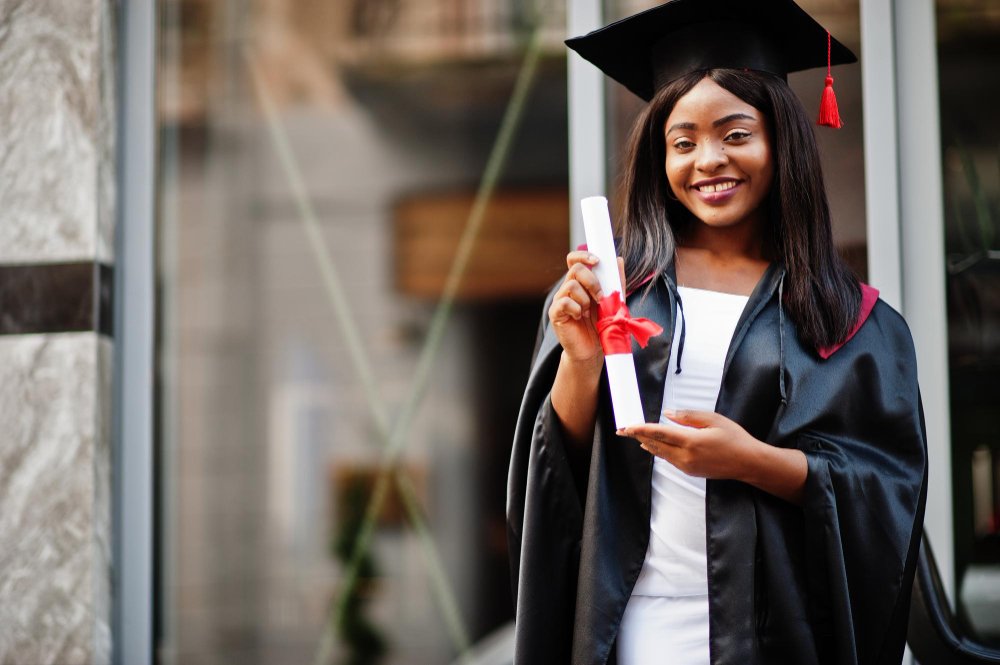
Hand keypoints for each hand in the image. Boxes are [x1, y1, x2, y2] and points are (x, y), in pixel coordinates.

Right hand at [548, 251, 625, 362]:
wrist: (593, 350)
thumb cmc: (602, 325)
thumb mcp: (613, 301)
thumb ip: (615, 282)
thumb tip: (618, 260)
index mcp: (580, 283)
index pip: (574, 259)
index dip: (583, 255)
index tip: (597, 261)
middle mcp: (568, 288)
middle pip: (575, 269)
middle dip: (592, 282)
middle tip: (600, 298)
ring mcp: (560, 300)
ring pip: (571, 285)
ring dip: (586, 299)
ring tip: (588, 312)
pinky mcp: (555, 314)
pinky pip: (564, 302)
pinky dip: (576, 309)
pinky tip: (579, 317)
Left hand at [617, 410, 762, 479]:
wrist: (748, 463)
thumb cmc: (734, 438)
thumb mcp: (713, 419)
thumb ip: (688, 416)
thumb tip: (666, 414)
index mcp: (691, 441)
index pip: (659, 433)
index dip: (640, 429)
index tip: (627, 426)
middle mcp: (686, 456)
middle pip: (655, 445)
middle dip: (637, 436)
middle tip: (622, 430)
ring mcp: (687, 466)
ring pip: (660, 453)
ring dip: (647, 444)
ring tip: (633, 436)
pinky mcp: (690, 471)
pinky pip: (669, 459)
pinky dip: (659, 451)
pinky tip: (653, 446)